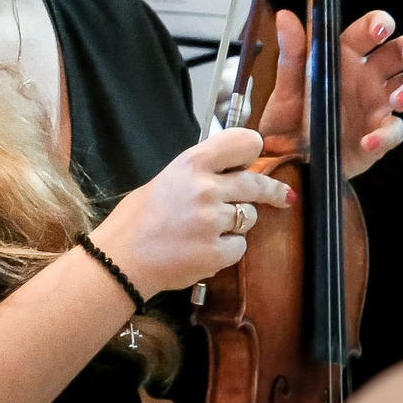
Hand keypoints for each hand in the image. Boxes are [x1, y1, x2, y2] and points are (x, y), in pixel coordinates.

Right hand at [88, 129, 294, 297]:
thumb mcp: (166, 180)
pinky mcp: (217, 252)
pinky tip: (202, 250)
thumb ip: (200, 173)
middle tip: (282, 196)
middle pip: (256, 183)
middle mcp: (206, 189)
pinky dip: (227, 250)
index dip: (251, 149)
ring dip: (236, 224)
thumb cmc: (137, 220)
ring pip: (249, 217)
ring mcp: (212, 222)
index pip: (242, 142)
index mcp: (191, 164)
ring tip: (206, 231)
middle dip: (272, 191)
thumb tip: (233, 171)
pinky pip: (240, 247)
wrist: (120, 261)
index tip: (255, 158)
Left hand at [255, 8, 402, 176]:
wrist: (286, 160)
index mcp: (346, 57)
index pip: (370, 30)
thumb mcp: (286, 87)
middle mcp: (367, 78)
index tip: (380, 30)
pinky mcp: (379, 136)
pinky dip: (385, 136)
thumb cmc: (289, 117)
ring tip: (398, 99)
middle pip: (400, 53)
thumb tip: (285, 17)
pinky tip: (369, 140)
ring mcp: (377, 106)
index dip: (380, 23)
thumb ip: (291, 54)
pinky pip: (394, 131)